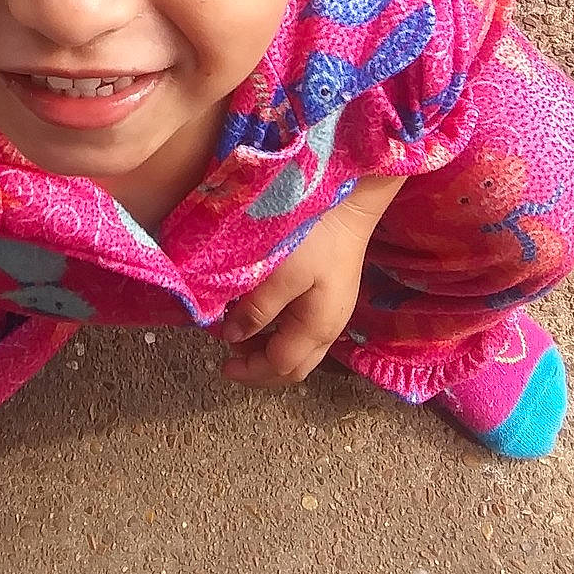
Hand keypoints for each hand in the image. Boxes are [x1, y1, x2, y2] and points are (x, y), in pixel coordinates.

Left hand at [217, 174, 404, 387]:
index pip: (280, 367)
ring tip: (240, 337)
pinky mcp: (330, 297)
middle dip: (260, 369)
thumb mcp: (282, 273)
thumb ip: (258, 309)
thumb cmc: (315, 237)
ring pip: (299, 351)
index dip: (250, 371)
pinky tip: (263, 317)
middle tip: (230, 359)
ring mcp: (332, 313)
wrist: (350, 203)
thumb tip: (232, 337)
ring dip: (268, 351)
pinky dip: (279, 335)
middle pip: (293, 367)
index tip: (222, 364)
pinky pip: (302, 332)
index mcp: (316, 328)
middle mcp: (329, 328)